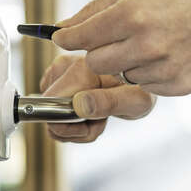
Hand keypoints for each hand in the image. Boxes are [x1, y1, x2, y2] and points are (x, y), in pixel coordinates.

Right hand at [40, 54, 155, 142]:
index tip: (94, 123)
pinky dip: (72, 118)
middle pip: (49, 112)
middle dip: (73, 127)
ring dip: (74, 124)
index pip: (54, 103)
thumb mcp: (135, 102)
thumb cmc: (142, 90)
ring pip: (51, 113)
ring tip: (98, 113)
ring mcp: (61, 68)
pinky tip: (91, 108)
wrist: (140, 78)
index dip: (70, 125)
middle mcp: (67, 63)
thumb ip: (108, 103)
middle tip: (100, 120)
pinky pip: (54, 108)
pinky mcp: (58, 75)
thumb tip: (78, 105)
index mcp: (84, 67)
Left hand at [52, 0, 190, 95]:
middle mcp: (147, 45)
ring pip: (120, 76)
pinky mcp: (180, 86)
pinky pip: (146, 85)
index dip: (67, 38)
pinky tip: (167, 52)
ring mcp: (165, 69)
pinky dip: (149, 71)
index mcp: (133, 15)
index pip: (80, 38)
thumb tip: (62, 28)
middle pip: (95, 63)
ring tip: (150, 39)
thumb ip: (96, 6)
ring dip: (126, 61)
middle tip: (114, 35)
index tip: (63, 37)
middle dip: (97, 50)